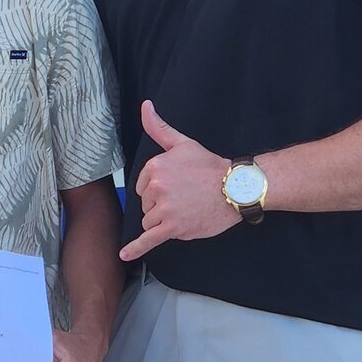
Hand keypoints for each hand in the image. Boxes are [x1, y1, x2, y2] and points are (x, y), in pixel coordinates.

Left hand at [119, 100, 238, 261]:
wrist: (235, 188)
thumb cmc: (210, 166)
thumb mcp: (182, 143)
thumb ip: (158, 128)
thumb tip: (145, 106)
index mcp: (155, 167)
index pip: (143, 186)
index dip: (158, 189)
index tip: (177, 186)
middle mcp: (157, 187)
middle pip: (145, 205)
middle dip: (160, 205)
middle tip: (186, 198)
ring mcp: (164, 209)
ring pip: (150, 221)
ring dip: (164, 221)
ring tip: (186, 211)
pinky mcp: (173, 228)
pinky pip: (149, 240)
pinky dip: (136, 248)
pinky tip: (125, 255)